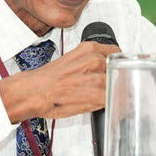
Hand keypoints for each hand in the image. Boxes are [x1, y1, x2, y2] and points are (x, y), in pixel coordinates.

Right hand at [0, 40, 120, 122]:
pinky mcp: (98, 95)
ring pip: (120, 85)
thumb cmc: (47, 79)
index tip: (115, 71)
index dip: (116, 64)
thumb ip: (90, 62)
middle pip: (121, 70)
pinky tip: (106, 106)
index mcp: (89, 49)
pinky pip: (115, 100)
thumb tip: (103, 69)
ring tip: (107, 98)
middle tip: (110, 86)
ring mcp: (98, 78)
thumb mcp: (71, 60)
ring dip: (117, 93)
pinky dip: (114, 105)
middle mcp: (95, 60)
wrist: (35, 92)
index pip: (117, 53)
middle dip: (118, 79)